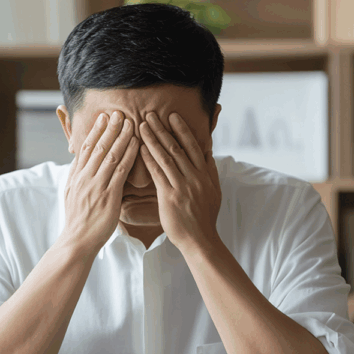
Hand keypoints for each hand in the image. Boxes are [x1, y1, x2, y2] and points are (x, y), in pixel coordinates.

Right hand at [60, 111, 139, 253]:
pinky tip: (137, 144)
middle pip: (98, 146)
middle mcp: (84, 177)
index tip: (103, 117)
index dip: (95, 131)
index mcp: (76, 177)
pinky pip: (120, 171)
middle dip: (109, 128)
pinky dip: (129, 154)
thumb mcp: (71, 195)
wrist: (77, 241)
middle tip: (119, 112)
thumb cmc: (77, 221)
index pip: (86, 148)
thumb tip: (80, 164)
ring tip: (130, 122)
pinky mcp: (108, 196)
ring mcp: (96, 186)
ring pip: (110, 155)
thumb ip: (77, 178)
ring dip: (121, 136)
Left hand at [139, 112, 221, 252]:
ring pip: (166, 157)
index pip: (194, 146)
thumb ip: (209, 169)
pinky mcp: (170, 197)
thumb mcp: (214, 190)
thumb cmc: (204, 217)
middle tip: (150, 114)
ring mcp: (183, 186)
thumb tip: (207, 151)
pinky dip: (148, 158)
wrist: (200, 239)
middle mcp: (195, 177)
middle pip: (177, 147)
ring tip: (142, 125)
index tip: (172, 116)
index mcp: (206, 174)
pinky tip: (140, 148)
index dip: (182, 130)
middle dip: (162, 129)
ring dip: (153, 139)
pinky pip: (157, 173)